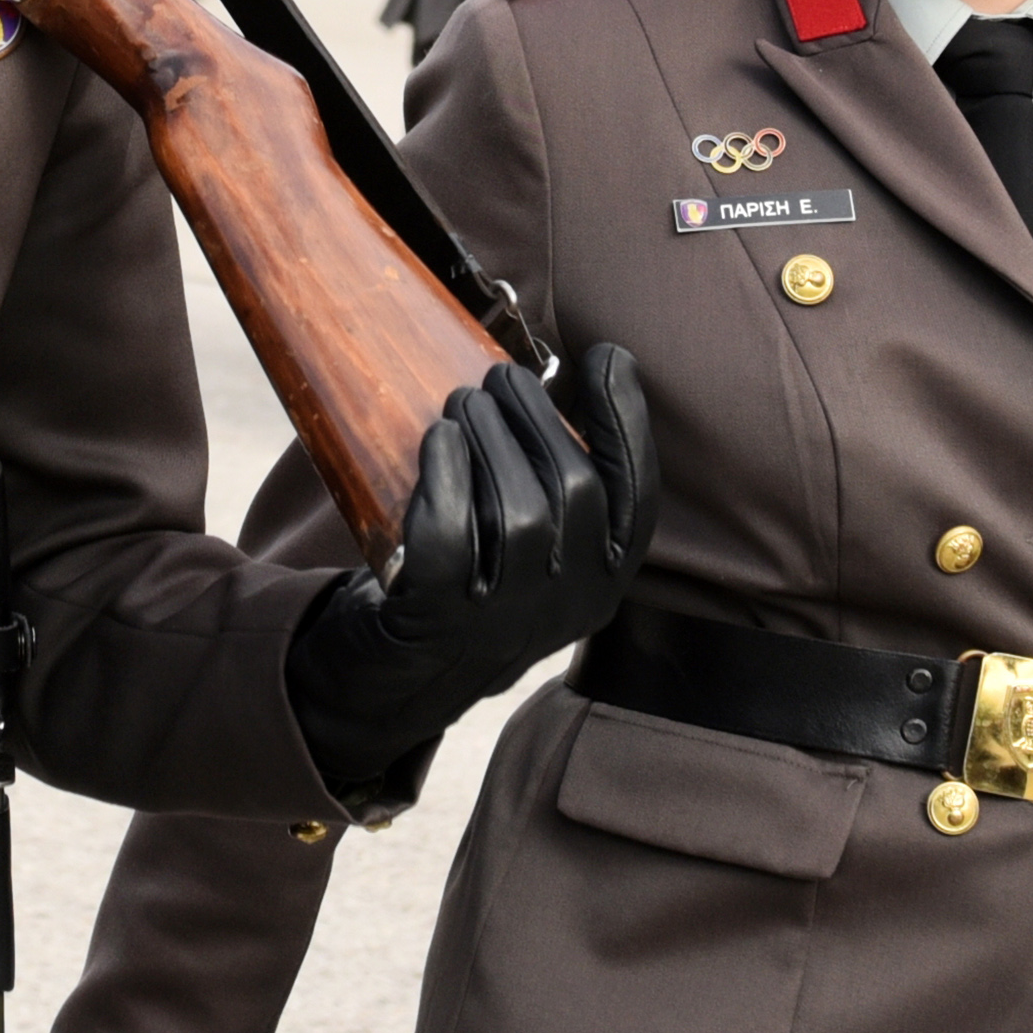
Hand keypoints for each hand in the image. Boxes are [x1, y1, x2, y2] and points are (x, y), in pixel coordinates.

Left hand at [284, 350, 656, 795]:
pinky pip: (448, 544)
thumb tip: (585, 365)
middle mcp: (567, 605)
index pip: (638, 495)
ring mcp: (502, 621)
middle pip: (575, 490)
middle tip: (497, 378)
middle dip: (537, 417)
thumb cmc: (471, 579)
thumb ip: (561, 472)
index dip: (627, 420)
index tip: (602, 356)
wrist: (395, 676)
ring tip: (462, 400)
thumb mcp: (537, 542)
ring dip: (489, 438)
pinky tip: (436, 439)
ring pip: (519, 514)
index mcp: (605, 579)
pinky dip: (445, 480)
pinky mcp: (434, 622)